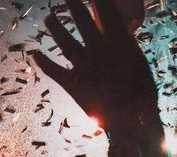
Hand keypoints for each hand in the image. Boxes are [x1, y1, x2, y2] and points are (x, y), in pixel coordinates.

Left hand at [33, 0, 155, 129]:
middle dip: (72, 2)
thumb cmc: (141, 96)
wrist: (132, 124)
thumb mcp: (141, 68)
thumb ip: (130, 48)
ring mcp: (84, 66)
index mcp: (119, 44)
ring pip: (62, 38)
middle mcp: (99, 50)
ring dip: (53, 25)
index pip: (106, 11)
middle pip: (81, 18)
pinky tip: (35, 53)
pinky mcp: (72, 84)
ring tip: (50, 18)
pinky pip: (51, 68)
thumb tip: (125, 37)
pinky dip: (41, 60)